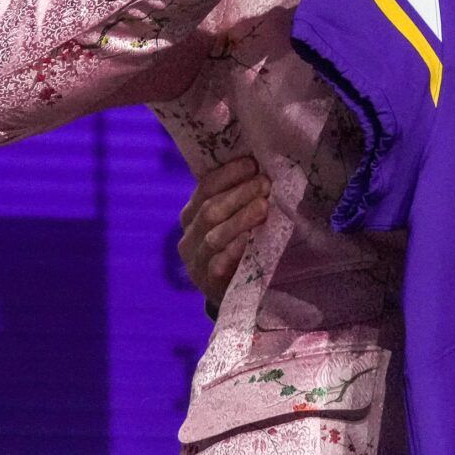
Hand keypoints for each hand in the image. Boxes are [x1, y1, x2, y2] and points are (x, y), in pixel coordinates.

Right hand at [177, 157, 269, 308]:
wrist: (229, 291)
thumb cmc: (232, 246)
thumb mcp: (228, 220)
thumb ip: (235, 198)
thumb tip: (259, 168)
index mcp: (191, 215)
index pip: (204, 188)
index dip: (228, 175)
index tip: (251, 163)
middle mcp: (189, 236)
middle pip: (210, 210)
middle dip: (239, 194)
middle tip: (264, 183)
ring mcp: (196, 261)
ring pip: (214, 236)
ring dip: (240, 219)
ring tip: (263, 206)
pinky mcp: (209, 282)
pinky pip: (218, 264)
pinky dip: (233, 250)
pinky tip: (248, 239)